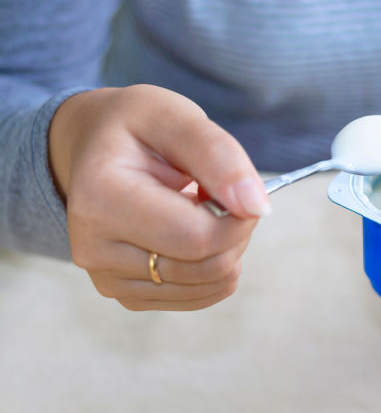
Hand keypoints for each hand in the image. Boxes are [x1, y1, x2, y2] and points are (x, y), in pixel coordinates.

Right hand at [48, 85, 270, 310]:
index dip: (239, 219)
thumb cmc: (137, 127)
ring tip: (203, 209)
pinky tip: (196, 233)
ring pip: (206, 286)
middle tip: (224, 195)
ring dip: (227, 249)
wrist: (95, 145)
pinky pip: (196, 296)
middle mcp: (93, 249)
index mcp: (100, 200)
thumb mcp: (176, 116)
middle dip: (236, 233)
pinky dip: (214, 266)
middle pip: (204, 267)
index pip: (196, 238)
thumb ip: (220, 157)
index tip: (245, 191)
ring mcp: (106, 278)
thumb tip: (256, 207)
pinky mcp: (125, 293)